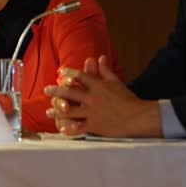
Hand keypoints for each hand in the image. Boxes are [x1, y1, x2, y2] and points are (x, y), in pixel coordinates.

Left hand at [45, 55, 162, 137]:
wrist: (138, 117)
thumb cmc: (128, 100)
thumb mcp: (116, 82)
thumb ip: (105, 70)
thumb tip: (100, 57)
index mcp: (98, 86)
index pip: (80, 76)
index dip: (69, 73)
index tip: (61, 72)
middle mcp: (92, 98)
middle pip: (70, 92)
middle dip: (56, 91)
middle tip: (46, 90)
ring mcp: (92, 112)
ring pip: (70, 111)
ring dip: (57, 111)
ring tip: (48, 112)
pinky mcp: (94, 126)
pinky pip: (78, 128)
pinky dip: (69, 129)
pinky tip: (61, 129)